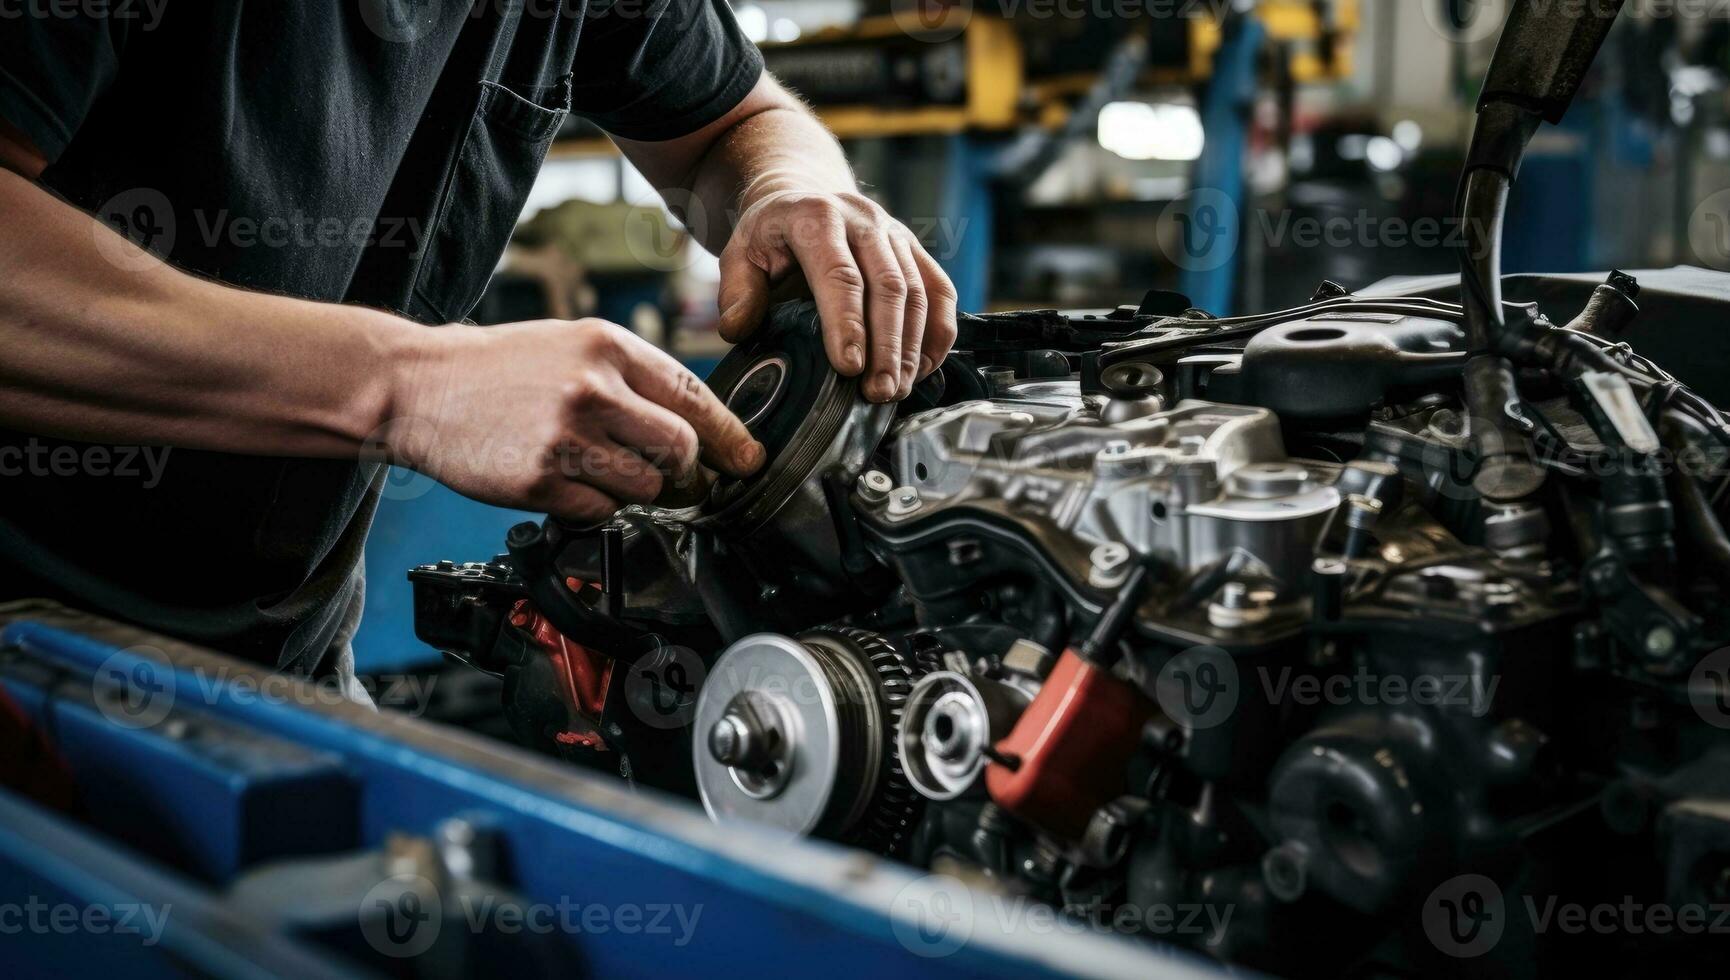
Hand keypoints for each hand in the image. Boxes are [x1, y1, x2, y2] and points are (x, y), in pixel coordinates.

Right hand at [387, 318, 763, 522]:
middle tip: (673, 476)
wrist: (420, 386)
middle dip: (685, 471)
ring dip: (636, 490)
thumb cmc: (500, 368)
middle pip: (682, 448)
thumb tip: (696, 424)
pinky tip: (565, 482)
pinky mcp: (542, 481)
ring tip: (599, 471)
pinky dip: (594, 507)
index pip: (694, 395)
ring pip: (646, 486)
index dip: (731, 435)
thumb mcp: (572, 345)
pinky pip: (601, 511)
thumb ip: (632, 377)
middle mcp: (593, 389)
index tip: (748, 459)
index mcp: (607, 347)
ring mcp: (568, 437)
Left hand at [716, 188, 957, 402]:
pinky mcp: (915, 249)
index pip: (840, 274)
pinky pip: (940, 290)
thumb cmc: (770, 235)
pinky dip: (938, 333)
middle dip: (888, 346)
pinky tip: (923, 369)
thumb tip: (738, 329)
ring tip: (897, 390)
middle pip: (889, 286)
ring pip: (919, 291)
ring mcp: (895, 233)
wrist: (802, 196)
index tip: (848, 367)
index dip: (847, 323)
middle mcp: (864, 219)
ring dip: (913, 347)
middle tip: (880, 392)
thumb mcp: (739, 253)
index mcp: (817, 217)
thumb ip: (736, 290)